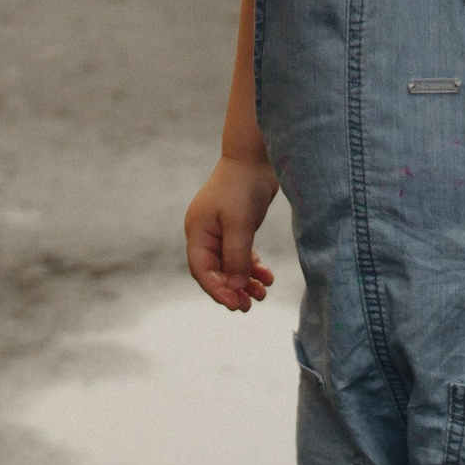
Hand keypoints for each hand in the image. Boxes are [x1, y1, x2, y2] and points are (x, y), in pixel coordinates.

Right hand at [185, 155, 278, 311]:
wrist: (256, 158)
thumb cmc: (243, 186)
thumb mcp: (240, 224)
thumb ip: (237, 257)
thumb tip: (236, 288)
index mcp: (197, 231)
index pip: (202, 270)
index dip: (217, 290)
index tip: (235, 304)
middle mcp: (205, 234)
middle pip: (215, 272)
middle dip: (232, 290)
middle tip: (250, 306)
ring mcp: (220, 231)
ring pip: (229, 266)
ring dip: (245, 282)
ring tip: (262, 294)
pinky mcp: (236, 228)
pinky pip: (241, 256)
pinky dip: (252, 268)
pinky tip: (266, 277)